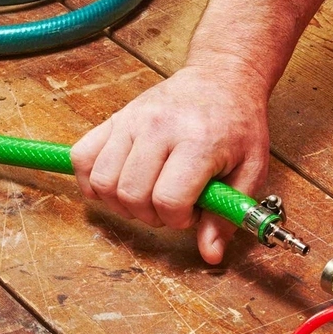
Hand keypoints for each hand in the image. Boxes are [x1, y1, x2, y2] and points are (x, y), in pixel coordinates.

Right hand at [70, 60, 270, 263]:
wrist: (221, 79)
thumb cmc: (237, 125)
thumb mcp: (250, 171)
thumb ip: (227, 215)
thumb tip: (210, 254)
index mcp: (198, 141)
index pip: (169, 200)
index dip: (178, 220)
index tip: (191, 212)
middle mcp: (159, 128)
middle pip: (131, 194)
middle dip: (150, 216)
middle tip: (170, 205)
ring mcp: (132, 120)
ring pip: (103, 181)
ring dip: (121, 203)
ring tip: (146, 195)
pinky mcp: (115, 118)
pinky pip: (82, 157)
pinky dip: (92, 180)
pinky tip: (117, 184)